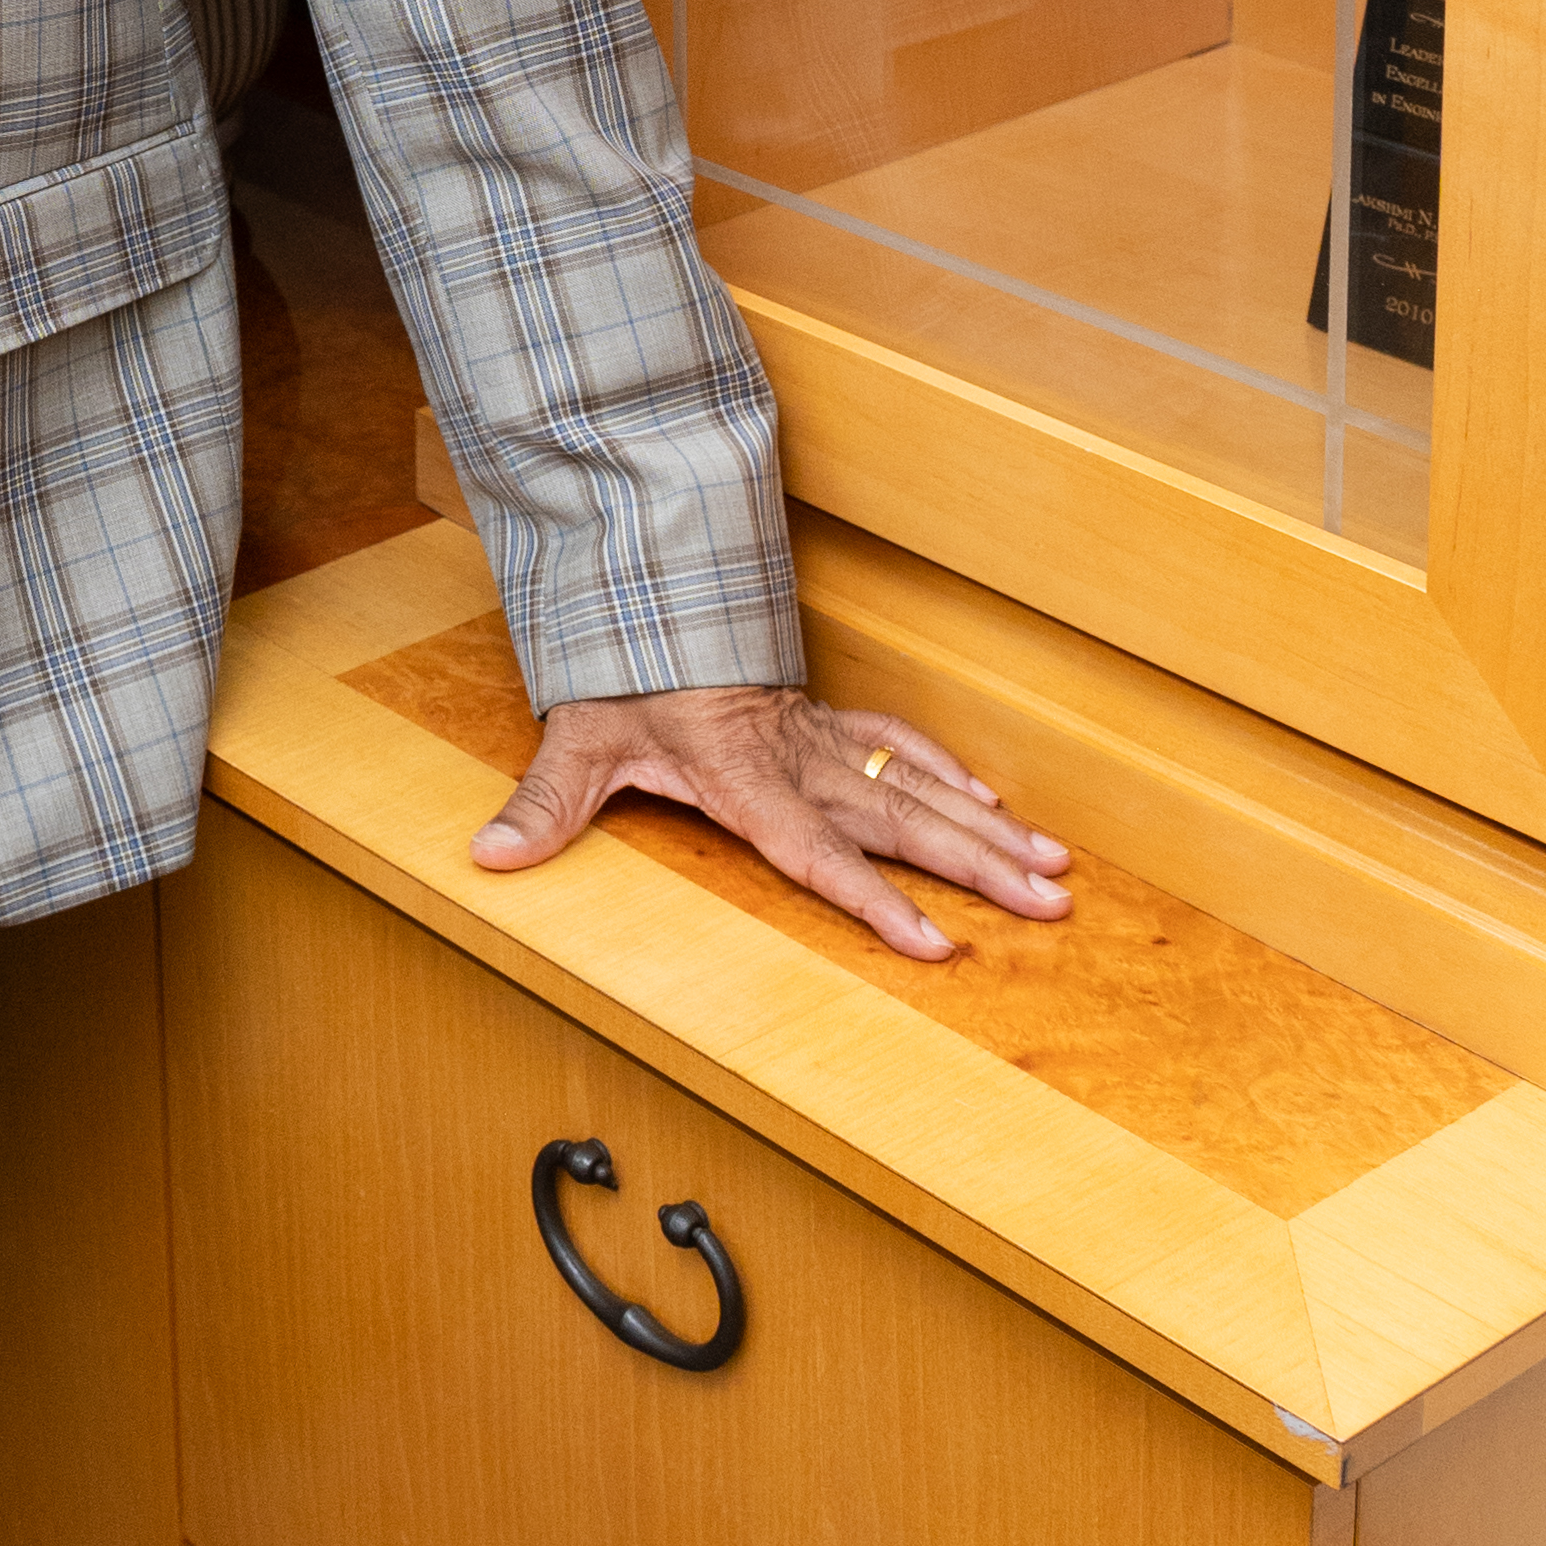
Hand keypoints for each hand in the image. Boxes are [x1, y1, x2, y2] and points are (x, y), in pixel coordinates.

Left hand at [473, 683, 1069, 961]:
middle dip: (979, 869)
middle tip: (1050, 907)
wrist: (642, 599)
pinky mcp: (825, 719)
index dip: (876, 902)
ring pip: (918, 786)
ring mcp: (821, 736)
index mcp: (746, 777)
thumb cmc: (614, 680)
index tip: (936, 945)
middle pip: (902, 822)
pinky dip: (954, 774)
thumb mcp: (573, 741)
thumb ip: (543, 804)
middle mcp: (799, 760)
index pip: (819, 854)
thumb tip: (490, 856)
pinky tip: (998, 806)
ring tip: (1055, 871)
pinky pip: (902, 743)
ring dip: (989, 831)